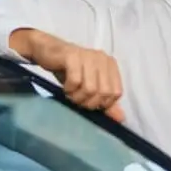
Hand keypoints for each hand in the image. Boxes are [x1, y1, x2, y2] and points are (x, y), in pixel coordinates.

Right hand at [10, 29, 125, 121]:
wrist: (49, 52)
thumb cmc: (70, 71)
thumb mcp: (89, 88)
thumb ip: (106, 103)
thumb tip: (121, 118)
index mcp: (111, 65)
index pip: (116, 93)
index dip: (102, 103)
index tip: (89, 100)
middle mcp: (102, 59)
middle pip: (103, 93)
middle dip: (88, 102)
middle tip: (77, 98)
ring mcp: (88, 56)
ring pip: (90, 89)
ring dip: (77, 97)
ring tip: (70, 92)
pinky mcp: (73, 56)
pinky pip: (75, 81)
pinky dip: (69, 89)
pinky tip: (65, 86)